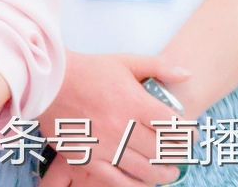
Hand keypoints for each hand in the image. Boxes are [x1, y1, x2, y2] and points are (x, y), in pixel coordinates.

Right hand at [36, 52, 187, 186]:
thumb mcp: (124, 62)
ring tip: (168, 172)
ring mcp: (103, 144)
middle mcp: (121, 126)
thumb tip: (188, 74)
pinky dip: (135, 185)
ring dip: (163, 174)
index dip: (190, 135)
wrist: (45, 80)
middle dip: (179, 156)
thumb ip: (158, 66)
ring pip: (145, 170)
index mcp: (134, 102)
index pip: (175, 127)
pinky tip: (145, 183)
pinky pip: (117, 180)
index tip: (192, 136)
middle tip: (182, 156)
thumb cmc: (87, 70)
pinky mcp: (85, 156)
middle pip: (163, 151)